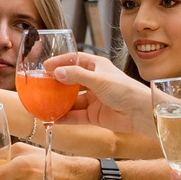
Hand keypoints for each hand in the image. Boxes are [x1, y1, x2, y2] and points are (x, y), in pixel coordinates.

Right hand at [42, 52, 157, 122]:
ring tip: (43, 104)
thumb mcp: (98, 79)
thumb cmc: (124, 89)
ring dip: (58, 102)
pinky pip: (75, 116)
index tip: (45, 67)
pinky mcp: (93, 115)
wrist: (139, 112)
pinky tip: (52, 119)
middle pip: (70, 81)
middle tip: (40, 86)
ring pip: (71, 100)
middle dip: (56, 84)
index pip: (74, 60)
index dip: (60, 63)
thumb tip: (57, 73)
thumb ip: (77, 76)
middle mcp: (94, 82)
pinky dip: (64, 118)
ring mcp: (93, 99)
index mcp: (97, 67)